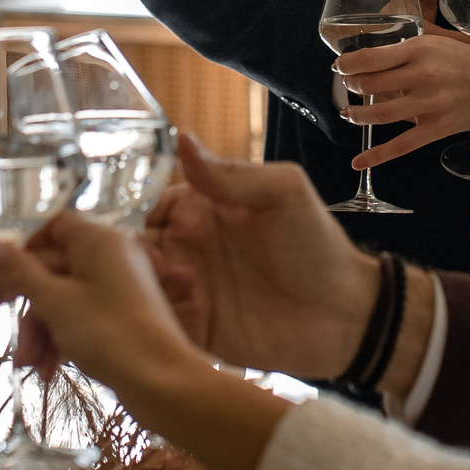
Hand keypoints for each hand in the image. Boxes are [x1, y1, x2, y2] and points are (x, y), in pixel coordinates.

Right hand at [0, 212, 203, 406]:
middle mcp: (110, 256)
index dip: (17, 248)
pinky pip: (81, 318)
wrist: (164, 383)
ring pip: (62, 299)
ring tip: (28, 365)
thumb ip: (17, 270)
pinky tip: (48, 372)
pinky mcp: (122, 317)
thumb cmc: (108, 334)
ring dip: (39, 331)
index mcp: (98, 240)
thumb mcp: (54, 301)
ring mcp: (118, 288)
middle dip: (16, 300)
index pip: (49, 228)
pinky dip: (61, 340)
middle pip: (49, 267)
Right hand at [141, 135, 378, 375]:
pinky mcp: (194, 331)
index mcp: (198, 211)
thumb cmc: (318, 245)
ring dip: (140, 288)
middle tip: (144, 260)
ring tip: (177, 283)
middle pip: (128, 252)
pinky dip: (156, 320)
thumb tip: (182, 138)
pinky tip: (185, 310)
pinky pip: (156, 327)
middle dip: (122, 256)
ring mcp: (187, 293)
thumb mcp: (282, 193)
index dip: (125, 213)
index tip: (126, 223)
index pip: (141, 207)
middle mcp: (185, 250)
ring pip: (136, 290)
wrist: (346, 314)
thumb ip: (230, 174)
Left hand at [335, 34, 469, 167]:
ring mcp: (430, 104)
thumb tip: (376, 51)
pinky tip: (358, 162)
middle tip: (348, 87)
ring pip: (379, 115)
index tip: (340, 66)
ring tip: (349, 114)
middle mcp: (423, 75)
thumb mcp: (441, 42)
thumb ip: (411, 46)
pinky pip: (401, 145)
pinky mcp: (438, 127)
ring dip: (357, 116)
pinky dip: (377, 155)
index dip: (348, 64)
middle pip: (370, 85)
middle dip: (352, 87)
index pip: (371, 58)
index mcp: (421, 50)